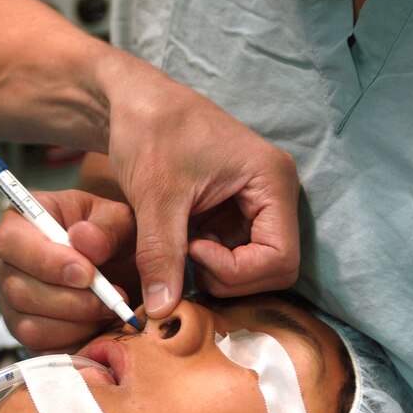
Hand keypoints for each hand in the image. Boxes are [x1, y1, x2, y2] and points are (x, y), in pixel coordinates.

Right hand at [0, 189, 139, 350]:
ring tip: (108, 310)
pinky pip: (42, 350)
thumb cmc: (111, 240)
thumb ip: (106, 227)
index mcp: (20, 225)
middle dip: (70, 300)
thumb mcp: (119, 220)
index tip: (87, 273)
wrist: (123, 272)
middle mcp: (7, 265)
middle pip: (18, 290)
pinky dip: (75, 342)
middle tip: (109, 297)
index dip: (46, 260)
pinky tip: (98, 327)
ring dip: (77, 323)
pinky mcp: (26, 336)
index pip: (10, 242)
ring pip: (30, 326)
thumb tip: (84, 240)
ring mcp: (12, 305)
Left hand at [103, 56, 301, 317]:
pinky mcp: (236, 214)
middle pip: (274, 270)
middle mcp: (275, 194)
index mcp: (273, 180)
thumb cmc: (149, 129)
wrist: (131, 101)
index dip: (235, 271)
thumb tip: (163, 311)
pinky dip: (207, 263)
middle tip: (184, 253)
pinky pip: (234, 258)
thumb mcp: (155, 195)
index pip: (280, 260)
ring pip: (253, 270)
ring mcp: (257, 206)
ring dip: (215, 272)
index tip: (192, 248)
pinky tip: (180, 241)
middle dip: (228, 276)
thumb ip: (162, 254)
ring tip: (179, 244)